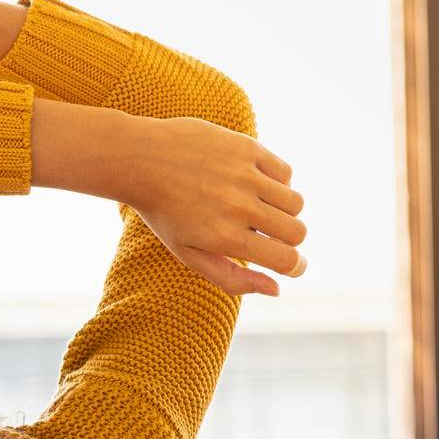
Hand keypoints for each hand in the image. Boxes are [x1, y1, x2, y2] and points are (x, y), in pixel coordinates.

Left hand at [115, 112, 306, 295]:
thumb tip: (276, 290)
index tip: (291, 265)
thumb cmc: (164, 214)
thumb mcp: (189, 255)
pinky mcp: (247, 149)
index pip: (287, 260)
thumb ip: (232, 278)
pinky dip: (276, 182)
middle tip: (267, 235)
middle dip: (289, 240)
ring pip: (296, 203)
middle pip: (297, 233)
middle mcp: (239, 208)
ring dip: (284, 211)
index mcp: (225, 239)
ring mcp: (245, 176)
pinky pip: (285, 173)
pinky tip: (253, 184)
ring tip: (258, 209)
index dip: (295, 266)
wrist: (141, 160)